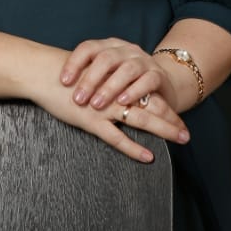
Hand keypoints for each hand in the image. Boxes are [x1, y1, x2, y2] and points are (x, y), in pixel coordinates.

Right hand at [20, 41, 188, 163]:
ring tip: (180, 139)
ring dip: (163, 130)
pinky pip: (116, 137)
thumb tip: (117, 90)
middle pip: (150, 106)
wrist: (44, 73)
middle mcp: (115, 93)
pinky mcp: (91, 120)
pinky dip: (133, 147)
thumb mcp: (89, 74)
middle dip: (170, 120)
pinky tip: (148, 156)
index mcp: (116, 80)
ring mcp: (105, 107)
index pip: (146, 94)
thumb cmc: (64, 74)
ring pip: (141, 120)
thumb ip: (104, 83)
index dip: (164, 107)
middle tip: (187, 133)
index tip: (179, 119)